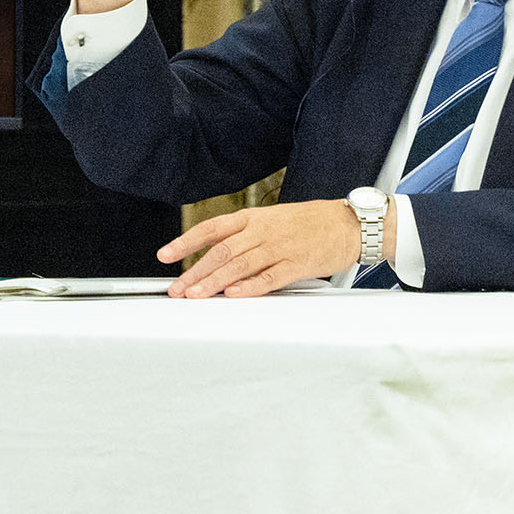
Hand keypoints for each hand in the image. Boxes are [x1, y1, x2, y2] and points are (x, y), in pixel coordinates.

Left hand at [158, 201, 359, 297]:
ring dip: (213, 282)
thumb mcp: (273, 220)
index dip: (185, 241)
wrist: (349, 223)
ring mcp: (279, 247)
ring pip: (238, 265)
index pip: (211, 228)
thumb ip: (246, 237)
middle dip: (194, 271)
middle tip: (176, 288)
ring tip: (195, 295)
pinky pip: (268, 278)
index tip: (164, 255)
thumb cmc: (311, 223)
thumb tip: (216, 258)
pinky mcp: (296, 265)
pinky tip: (232, 295)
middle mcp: (262, 231)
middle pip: (220, 251)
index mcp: (253, 218)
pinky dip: (248, 287)